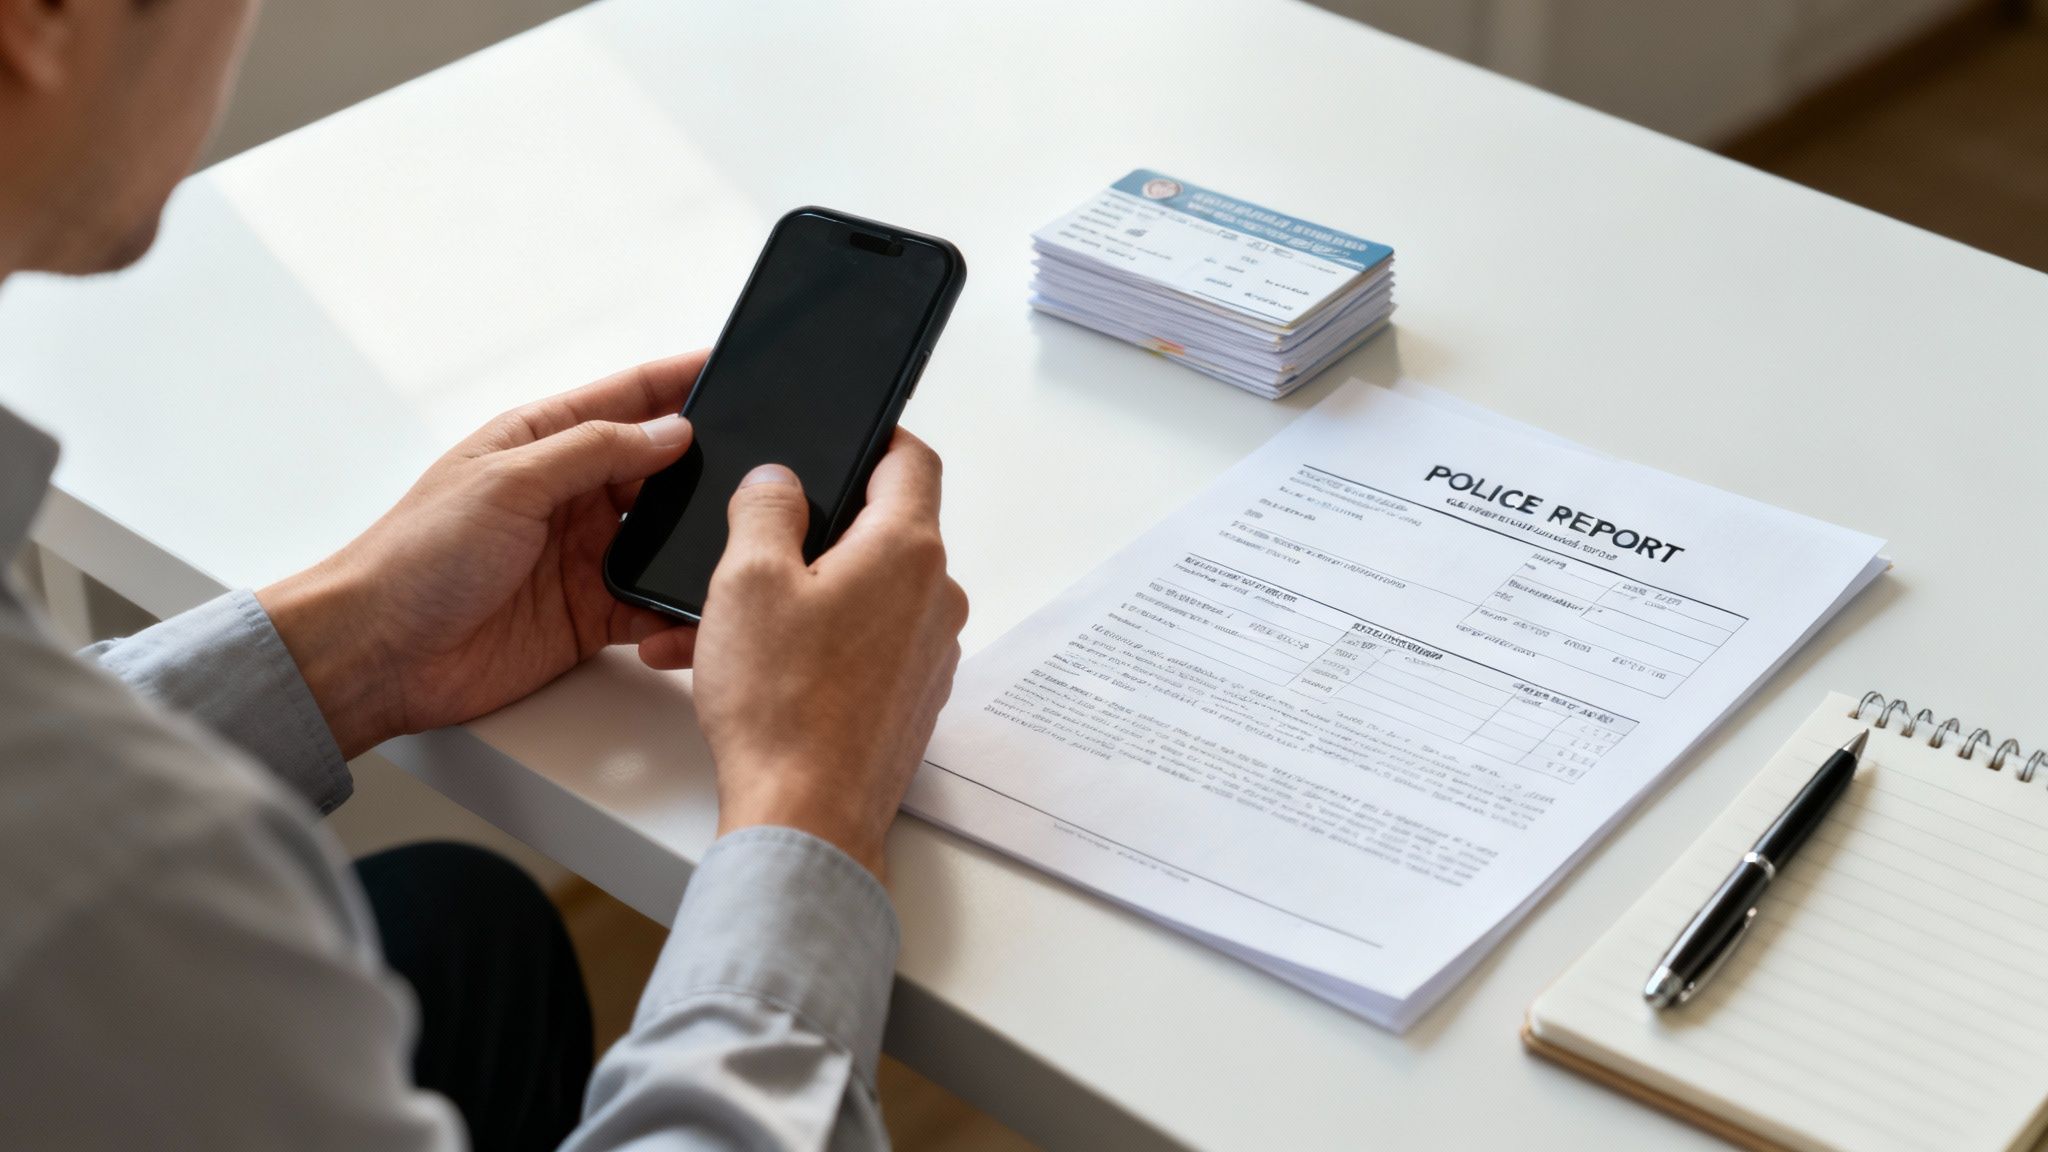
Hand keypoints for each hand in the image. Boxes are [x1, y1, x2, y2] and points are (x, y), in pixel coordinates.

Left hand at [258, 352, 706, 757]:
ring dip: (694, 539)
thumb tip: (671, 430)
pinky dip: (675, 605)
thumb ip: (595, 451)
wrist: (379, 653)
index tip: (733, 364)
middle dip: (705, 466)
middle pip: (658, 468)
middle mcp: (567, 494)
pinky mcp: (588, 614)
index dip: (680, 380)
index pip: (627, 398)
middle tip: (758, 466)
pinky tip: (696, 603)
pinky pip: (650, 603)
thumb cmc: (415, 557)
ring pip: (663, 537)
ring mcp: (581, 555)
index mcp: (541, 441)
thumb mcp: (509, 481)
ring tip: (736, 535)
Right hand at [641, 431, 968, 878]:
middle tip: (746, 549)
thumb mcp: (748, 579)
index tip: (842, 438)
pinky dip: (807, 646)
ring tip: (719, 626)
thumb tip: (779, 481)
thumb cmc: (783, 706)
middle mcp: (935, 598)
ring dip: (794, 600)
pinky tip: (747, 669)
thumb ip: (766, 508)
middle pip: (879, 531)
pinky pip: (859, 648)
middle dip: (807, 535)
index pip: (912, 459)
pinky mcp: (908, 699)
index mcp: (908, 550)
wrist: (805, 817)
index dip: (874, 438)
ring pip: (859, 597)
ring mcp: (927, 653)